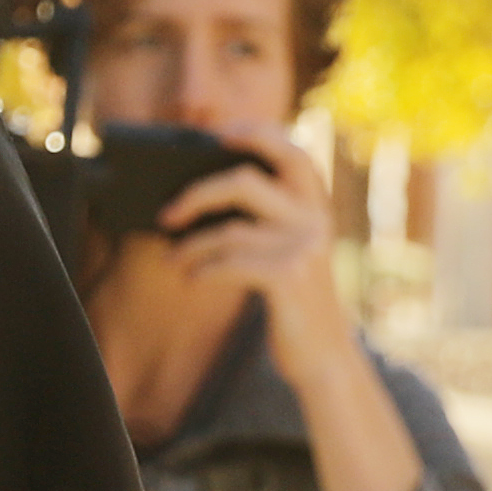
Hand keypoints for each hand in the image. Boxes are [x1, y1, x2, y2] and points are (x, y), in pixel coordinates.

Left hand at [151, 133, 340, 322]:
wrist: (324, 356)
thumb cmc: (295, 301)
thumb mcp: (290, 253)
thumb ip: (266, 222)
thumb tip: (198, 199)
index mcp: (317, 207)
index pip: (292, 153)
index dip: (258, 135)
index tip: (220, 134)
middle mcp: (315, 220)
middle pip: (244, 182)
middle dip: (197, 194)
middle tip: (166, 213)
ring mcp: (304, 248)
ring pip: (229, 230)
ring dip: (190, 246)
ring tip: (172, 259)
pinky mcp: (290, 278)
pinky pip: (229, 264)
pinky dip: (202, 271)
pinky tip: (190, 280)